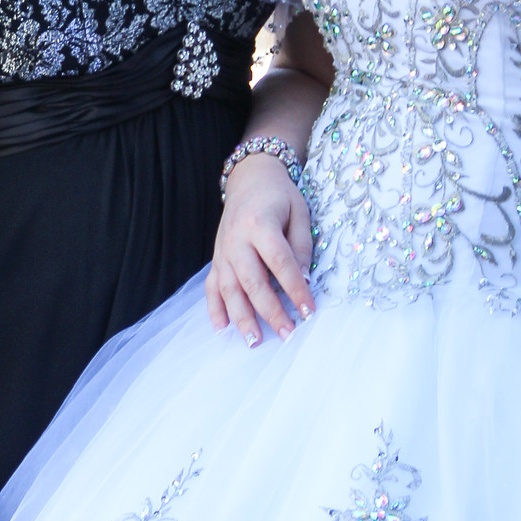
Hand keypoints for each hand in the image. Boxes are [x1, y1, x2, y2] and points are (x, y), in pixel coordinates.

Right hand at [207, 154, 314, 344]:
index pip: (280, 263)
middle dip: (270, 311)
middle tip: (287, 334)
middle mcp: (237, 240)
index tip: (309, 311)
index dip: (295, 289)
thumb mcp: (299, 212)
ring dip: (241, 318)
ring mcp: (223, 251)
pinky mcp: (216, 258)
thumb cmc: (279, 196)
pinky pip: (211, 287)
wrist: (250, 179)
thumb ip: (300, 246)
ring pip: (229, 289)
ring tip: (254, 342)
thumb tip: (304, 280)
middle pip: (252, 281)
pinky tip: (222, 329)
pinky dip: (214, 309)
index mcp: (260, 224)